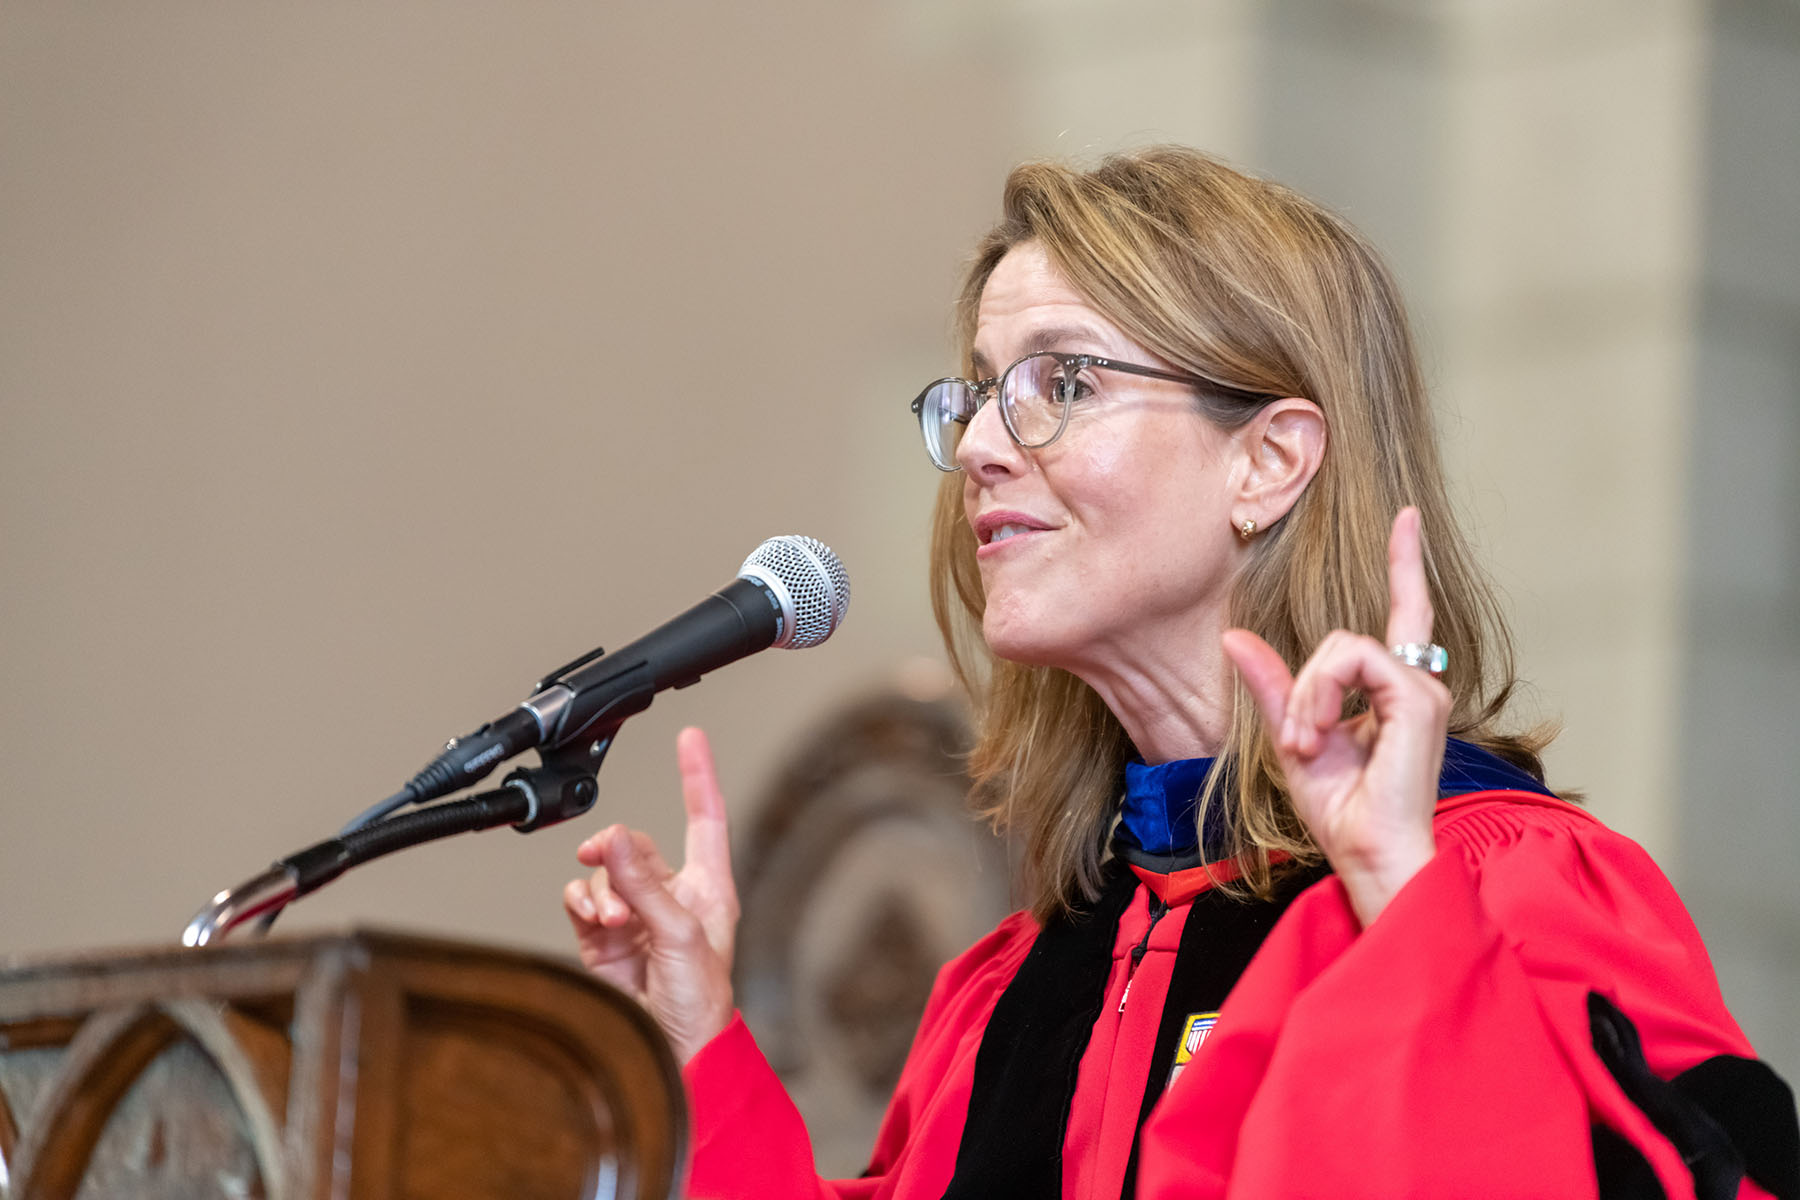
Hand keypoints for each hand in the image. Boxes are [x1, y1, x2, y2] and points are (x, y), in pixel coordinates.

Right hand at [562, 726, 738, 1061]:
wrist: (675, 1051)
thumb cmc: (701, 1000)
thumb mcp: (678, 933)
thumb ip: (643, 884)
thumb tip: (614, 838)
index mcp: (707, 885)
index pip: (704, 817)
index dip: (697, 776)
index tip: (690, 737)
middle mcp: (671, 894)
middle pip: (635, 844)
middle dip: (617, 853)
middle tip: (605, 858)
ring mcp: (635, 915)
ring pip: (604, 873)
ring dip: (602, 889)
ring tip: (612, 920)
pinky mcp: (603, 939)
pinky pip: (582, 899)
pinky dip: (582, 903)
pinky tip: (595, 921)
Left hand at [1221, 507, 1449, 926]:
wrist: (1366, 854)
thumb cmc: (1340, 812)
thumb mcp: (1293, 736)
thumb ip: (1273, 686)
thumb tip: (1234, 637)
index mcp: (1394, 691)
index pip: (1404, 611)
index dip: (1406, 562)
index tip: (1406, 516)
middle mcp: (1416, 684)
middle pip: (1346, 639)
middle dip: (1305, 684)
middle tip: (1295, 741)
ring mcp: (1422, 690)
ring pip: (1343, 646)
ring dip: (1307, 695)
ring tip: (1304, 744)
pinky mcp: (1417, 698)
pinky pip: (1353, 660)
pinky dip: (1320, 694)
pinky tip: (1316, 736)